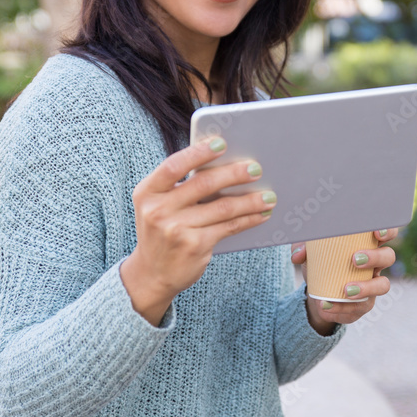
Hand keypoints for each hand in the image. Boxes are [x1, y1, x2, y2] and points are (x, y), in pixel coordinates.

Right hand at [120, 137, 273, 324]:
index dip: (198, 153)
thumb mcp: (159, 205)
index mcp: (147, 192)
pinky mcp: (195, 246)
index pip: (173, 166)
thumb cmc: (162, 230)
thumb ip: (181, 186)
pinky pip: (229, 227)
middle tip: (256, 168)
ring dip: (249, 200)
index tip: (222, 143)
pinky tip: (261, 214)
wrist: (152, 273)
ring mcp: (176, 230)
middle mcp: (157, 210)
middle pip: (202, 184)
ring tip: (269, 194)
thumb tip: (226, 163)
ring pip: (222, 208)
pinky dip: (248, 219)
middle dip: (234, 174)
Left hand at [291, 228, 398, 334]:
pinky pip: (360, 308)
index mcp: (366, 244)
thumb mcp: (308, 254)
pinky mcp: (364, 305)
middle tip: (355, 260)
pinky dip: (342, 308)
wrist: (317, 294)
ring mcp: (372, 285)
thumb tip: (297, 255)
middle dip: (375, 257)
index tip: (375, 232)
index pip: (385, 233)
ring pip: (383, 285)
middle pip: (388, 256)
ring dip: (366, 287)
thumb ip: (301, 248)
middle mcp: (375, 264)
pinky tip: (326, 306)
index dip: (386, 230)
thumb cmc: (319, 264)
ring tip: (346, 291)